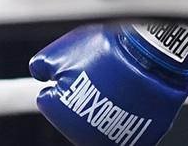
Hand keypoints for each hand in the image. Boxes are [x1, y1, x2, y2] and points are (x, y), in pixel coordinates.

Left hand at [30, 23, 187, 145]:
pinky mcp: (140, 140)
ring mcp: (114, 140)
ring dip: (108, 103)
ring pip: (104, 120)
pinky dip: (131, 111)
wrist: (149, 56)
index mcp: (60, 115)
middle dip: (85, 92)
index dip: (65, 76)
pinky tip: (133, 94)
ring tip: (118, 82)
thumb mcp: (60, 50)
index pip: (53, 99)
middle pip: (79, 111)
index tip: (79, 68)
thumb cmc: (107, 51)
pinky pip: (130, 126)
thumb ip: (42, 65)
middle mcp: (84, 135)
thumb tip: (38, 71)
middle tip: (99, 73)